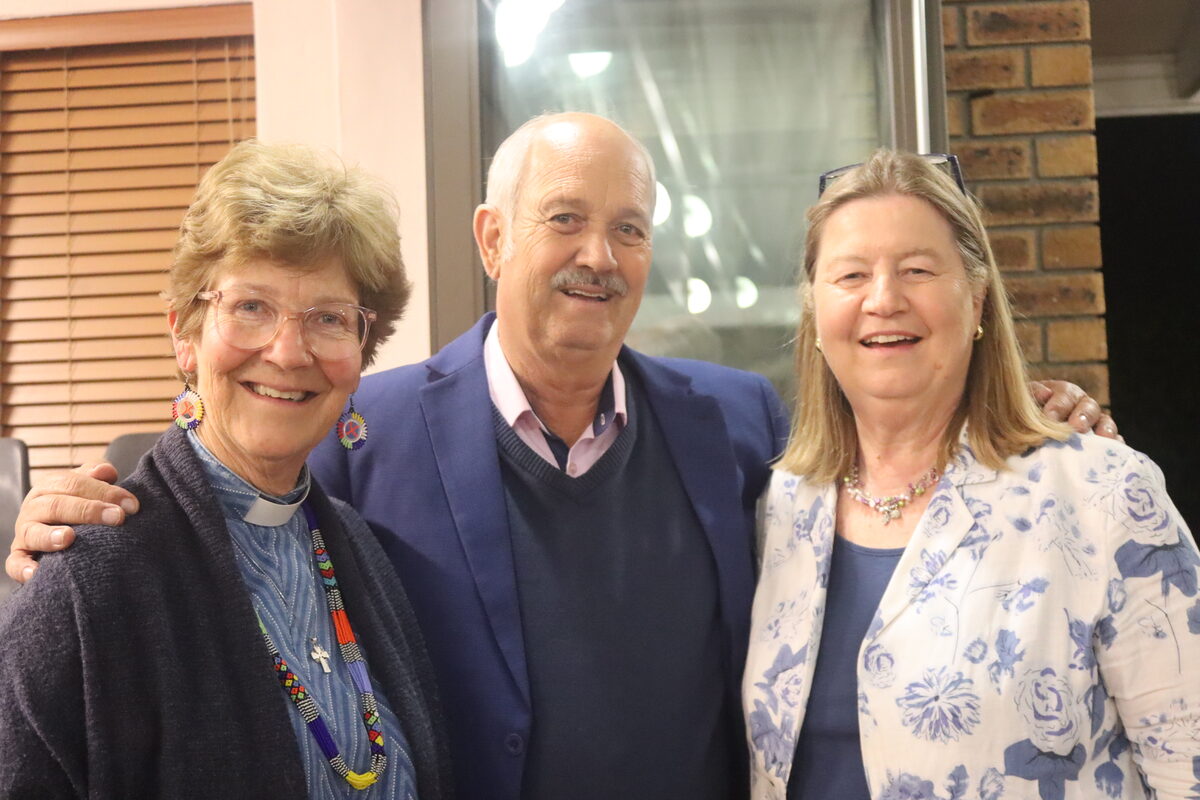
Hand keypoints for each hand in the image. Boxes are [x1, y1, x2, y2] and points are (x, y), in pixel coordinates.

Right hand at [5, 462, 137, 583]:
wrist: (57, 533)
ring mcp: (25, 533)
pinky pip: (15, 563)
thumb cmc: (78, 506)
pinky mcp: (19, 556)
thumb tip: (106, 471)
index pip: (74, 484)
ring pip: (33, 532)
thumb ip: (95, 477)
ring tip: (69, 537)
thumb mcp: (86, 487)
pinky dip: (23, 567)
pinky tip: (36, 572)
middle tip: (118, 518)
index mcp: (50, 487)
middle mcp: (34, 508)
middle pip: (56, 505)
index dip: (104, 492)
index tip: (131, 505)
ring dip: (50, 536)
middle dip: (88, 510)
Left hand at [1030, 380, 1121, 441]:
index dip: (1059, 405)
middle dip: (1082, 416)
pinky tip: (1112, 452)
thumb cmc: (1024, 415)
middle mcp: (1082, 406)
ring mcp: (1095, 424)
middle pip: (1089, 407)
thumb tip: (1044, 393)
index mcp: (1063, 393)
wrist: (1026, 433)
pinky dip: (1115, 446)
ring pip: (1105, 422)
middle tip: (1076, 427)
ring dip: (1105, 429)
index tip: (1050, 417)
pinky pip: (1113, 443)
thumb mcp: (1024, 401)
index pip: (1065, 394)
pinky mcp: (1102, 443)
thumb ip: (1031, 394)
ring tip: (1102, 438)